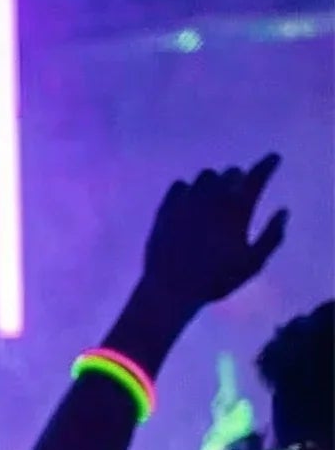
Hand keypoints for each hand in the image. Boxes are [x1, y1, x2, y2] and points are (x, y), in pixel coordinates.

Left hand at [140, 156, 287, 318]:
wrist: (169, 290)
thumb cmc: (215, 281)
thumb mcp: (252, 264)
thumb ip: (272, 236)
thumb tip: (283, 211)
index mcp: (238, 210)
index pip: (258, 174)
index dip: (269, 163)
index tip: (273, 159)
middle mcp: (214, 199)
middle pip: (232, 172)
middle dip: (239, 179)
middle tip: (239, 191)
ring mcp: (187, 201)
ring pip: (206, 175)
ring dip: (214, 183)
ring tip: (213, 198)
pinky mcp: (165, 209)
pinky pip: (179, 185)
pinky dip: (188, 189)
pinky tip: (190, 202)